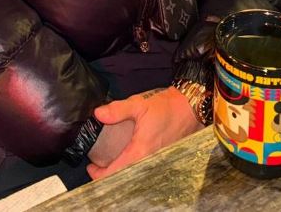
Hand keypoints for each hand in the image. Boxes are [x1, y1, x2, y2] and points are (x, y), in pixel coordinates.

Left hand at [86, 87, 202, 180]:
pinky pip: (142, 169)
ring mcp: (156, 162)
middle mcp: (148, 162)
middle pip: (123, 177)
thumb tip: (98, 114)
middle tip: (98, 162)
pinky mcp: (161, 159)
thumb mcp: (139, 104)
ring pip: (133, 174)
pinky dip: (131, 167)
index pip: (115, 173)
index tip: (91, 165)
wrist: (189, 107)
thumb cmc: (165, 107)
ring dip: (120, 170)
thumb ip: (117, 110)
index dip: (99, 173)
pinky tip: (126, 156)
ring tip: (110, 160)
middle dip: (108, 173)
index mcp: (140, 152)